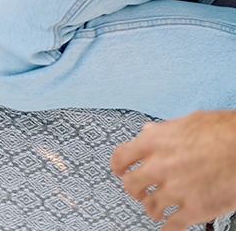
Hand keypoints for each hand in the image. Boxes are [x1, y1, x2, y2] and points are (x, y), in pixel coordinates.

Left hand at [111, 110, 235, 229]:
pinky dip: (168, 227)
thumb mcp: (188, 122)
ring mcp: (175, 190)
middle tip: (139, 191)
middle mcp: (159, 166)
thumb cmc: (224, 132)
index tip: (119, 171)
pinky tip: (169, 226)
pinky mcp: (195, 209)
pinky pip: (173, 225)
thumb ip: (163, 130)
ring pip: (150, 206)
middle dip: (135, 189)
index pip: (120, 158)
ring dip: (152, 208)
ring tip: (156, 209)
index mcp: (154, 143)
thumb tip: (149, 131)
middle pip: (131, 185)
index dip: (118, 166)